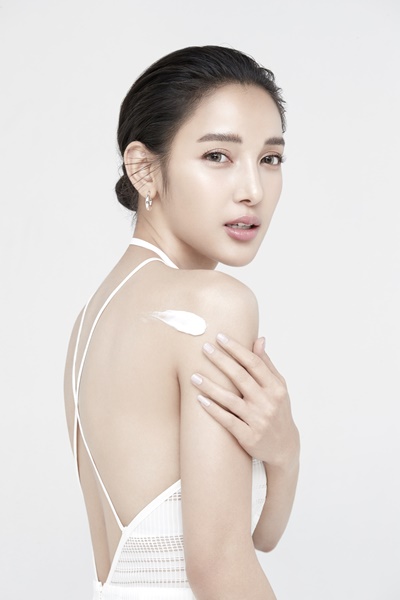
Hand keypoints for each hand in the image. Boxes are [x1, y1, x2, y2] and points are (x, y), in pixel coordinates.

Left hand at [191, 334, 299, 467]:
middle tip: (204, 348)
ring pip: (230, 400)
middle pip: (240, 377)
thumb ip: (267, 364)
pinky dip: (213, 410)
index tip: (220, 337)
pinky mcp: (248, 437)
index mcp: (275, 388)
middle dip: (221, 361)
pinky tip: (200, 400)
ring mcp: (258, 420)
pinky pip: (227, 421)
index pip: (254, 363)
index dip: (236, 349)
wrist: (284, 447)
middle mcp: (267, 402)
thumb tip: (259, 340)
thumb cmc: (278, 411)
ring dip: (210, 386)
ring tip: (193, 376)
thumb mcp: (278, 387)